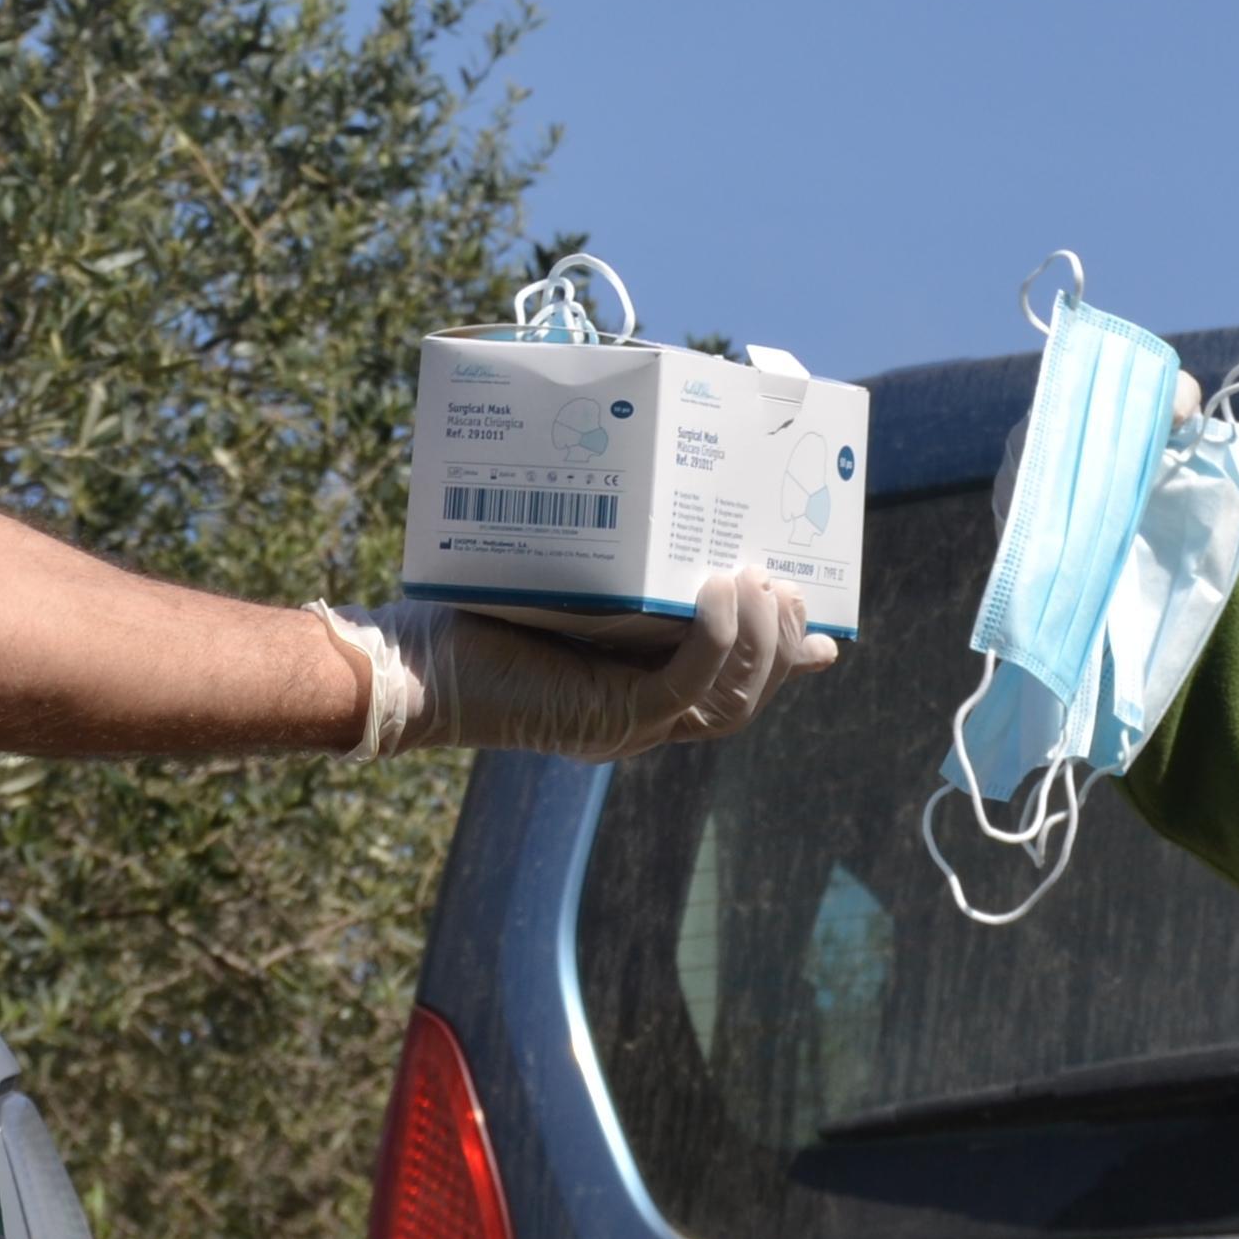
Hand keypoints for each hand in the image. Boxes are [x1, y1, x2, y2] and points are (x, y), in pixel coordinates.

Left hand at [323, 568, 837, 760]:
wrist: (409, 667)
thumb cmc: (470, 622)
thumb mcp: (562, 594)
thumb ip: (611, 575)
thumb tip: (638, 510)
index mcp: (636, 694)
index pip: (733, 688)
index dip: (786, 663)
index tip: (828, 632)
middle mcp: (642, 720)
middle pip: (749, 697)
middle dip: (784, 641)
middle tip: (792, 584)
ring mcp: (631, 727)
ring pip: (735, 699)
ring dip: (762, 637)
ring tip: (764, 577)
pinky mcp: (612, 719)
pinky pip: (692, 685)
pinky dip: (718, 638)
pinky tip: (722, 589)